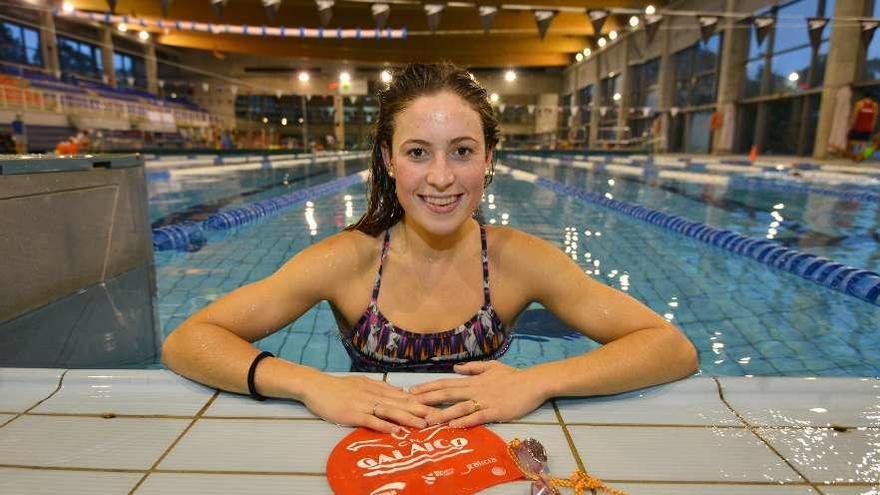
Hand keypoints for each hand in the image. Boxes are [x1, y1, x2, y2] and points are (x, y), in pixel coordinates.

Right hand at [301, 373, 438, 432]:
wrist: (315, 385)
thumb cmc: (338, 386)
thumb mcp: (362, 383)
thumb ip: (381, 388)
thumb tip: (400, 392)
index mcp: (377, 388)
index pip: (403, 395)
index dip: (421, 401)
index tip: (437, 406)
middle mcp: (373, 394)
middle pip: (401, 403)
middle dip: (421, 410)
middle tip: (438, 416)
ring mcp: (363, 404)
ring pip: (390, 410)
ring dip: (408, 418)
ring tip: (423, 424)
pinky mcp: (352, 413)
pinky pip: (370, 420)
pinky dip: (384, 425)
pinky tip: (395, 430)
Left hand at [410, 361, 548, 427]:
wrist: (533, 382)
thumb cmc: (513, 375)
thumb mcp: (491, 366)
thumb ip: (472, 368)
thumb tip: (454, 368)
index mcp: (473, 380)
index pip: (446, 383)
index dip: (429, 387)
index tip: (412, 390)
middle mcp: (475, 390)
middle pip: (448, 394)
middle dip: (428, 399)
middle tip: (410, 404)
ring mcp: (485, 400)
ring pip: (459, 407)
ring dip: (443, 413)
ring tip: (427, 420)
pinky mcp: (495, 411)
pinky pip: (477, 416)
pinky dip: (465, 420)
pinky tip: (453, 425)